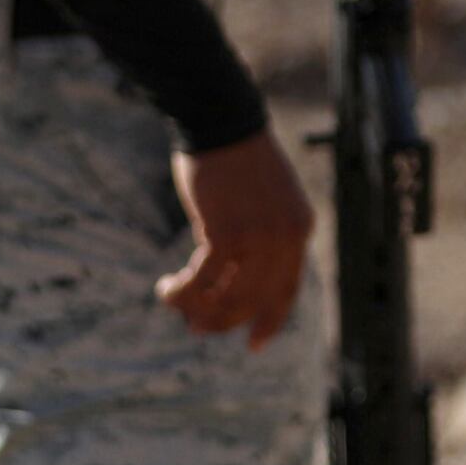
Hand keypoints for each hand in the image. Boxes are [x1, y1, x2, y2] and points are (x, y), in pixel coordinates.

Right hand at [160, 132, 314, 345]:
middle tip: (195, 326)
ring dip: (196, 308)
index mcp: (300, 228)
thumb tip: (230, 280)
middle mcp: (286, 238)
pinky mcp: (227, 234)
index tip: (255, 344)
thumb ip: (260, 237)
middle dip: (222, 320)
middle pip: (254, 301)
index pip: (288, 290)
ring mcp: (259, 238)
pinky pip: (202, 282)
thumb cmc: (236, 157)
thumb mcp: (264, 200)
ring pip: (227, 298)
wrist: (222, 121)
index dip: (270, 320)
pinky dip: (181, 292)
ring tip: (173, 301)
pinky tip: (165, 288)